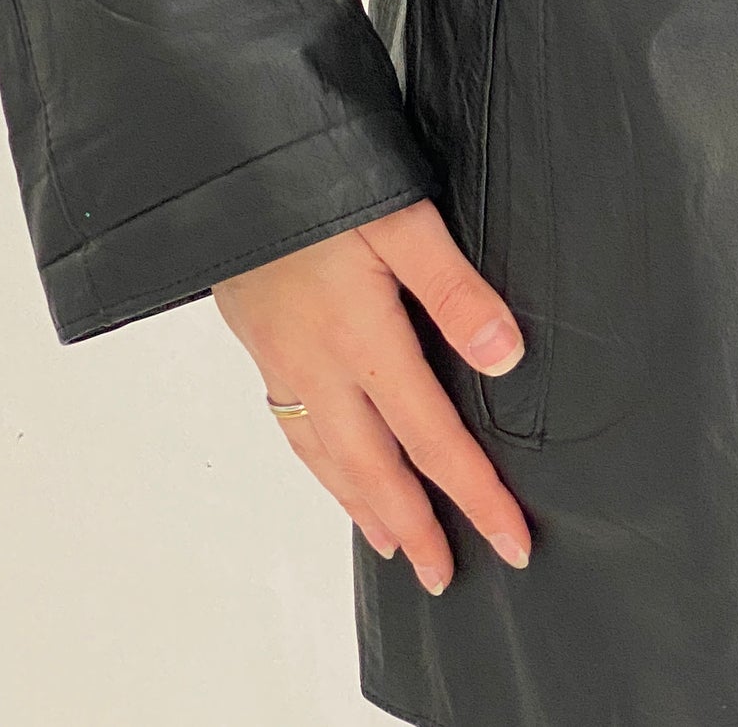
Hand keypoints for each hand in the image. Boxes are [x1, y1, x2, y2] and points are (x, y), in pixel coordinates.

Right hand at [212, 197, 532, 592]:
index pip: (431, 437)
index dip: (475, 493)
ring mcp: (281, 358)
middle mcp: (318, 364)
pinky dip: (319, 467)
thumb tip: (506, 358)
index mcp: (361, 339)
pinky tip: (331, 469)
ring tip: (392, 543)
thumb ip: (455, 291)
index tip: (511, 539)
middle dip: (415, 525)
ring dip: (364, 507)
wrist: (225, 161)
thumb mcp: (402, 219)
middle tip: (445, 575)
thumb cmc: (316, 179)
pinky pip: (292, 427)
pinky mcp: (258, 340)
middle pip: (373, 468)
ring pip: (326, 456)